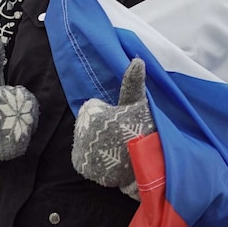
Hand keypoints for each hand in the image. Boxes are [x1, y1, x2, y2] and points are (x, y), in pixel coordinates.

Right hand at [0, 33, 38, 160]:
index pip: (27, 98)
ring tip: (3, 125)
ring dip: (21, 126)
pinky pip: (23, 145)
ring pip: (29, 129)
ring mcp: (3, 138)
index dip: (18, 96)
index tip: (1, 99)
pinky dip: (18, 141)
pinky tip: (4, 137)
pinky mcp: (7, 153)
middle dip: (20, 112)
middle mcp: (0, 120)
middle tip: (2, 113)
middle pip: (30, 114)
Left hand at [72, 58, 155, 199]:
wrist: (147, 166)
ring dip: (95, 144)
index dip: (107, 113)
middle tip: (120, 136)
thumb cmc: (142, 129)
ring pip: (84, 141)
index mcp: (93, 113)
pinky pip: (82, 158)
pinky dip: (92, 160)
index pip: (92, 108)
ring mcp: (80, 149)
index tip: (121, 122)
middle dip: (101, 128)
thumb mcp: (138, 103)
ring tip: (116, 149)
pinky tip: (108, 161)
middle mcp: (82, 130)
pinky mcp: (80, 165)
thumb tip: (138, 60)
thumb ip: (133, 82)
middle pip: (87, 124)